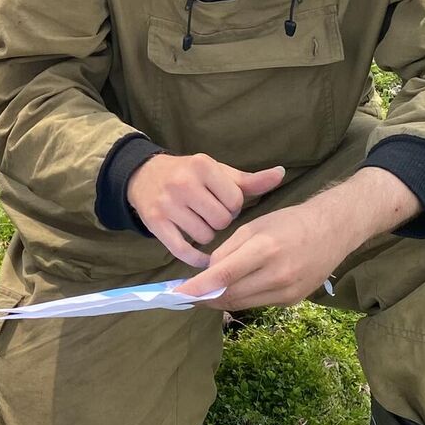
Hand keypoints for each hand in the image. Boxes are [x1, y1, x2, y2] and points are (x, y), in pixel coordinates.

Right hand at [125, 152, 286, 267]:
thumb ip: (250, 180)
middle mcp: (183, 184)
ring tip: (200, 224)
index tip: (223, 203)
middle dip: (220, 222)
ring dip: (207, 235)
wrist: (144, 175)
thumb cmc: (189, 174)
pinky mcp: (155, 224)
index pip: (234, 200)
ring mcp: (167, 205)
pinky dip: (195, 257)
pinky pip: (183, 250)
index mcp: (202, 166)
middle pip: (221, 220)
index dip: (233, 206)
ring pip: (204, 236)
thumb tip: (280, 174)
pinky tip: (202, 257)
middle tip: (211, 216)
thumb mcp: (218, 172)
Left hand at [178, 199, 350, 310]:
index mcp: (265, 249)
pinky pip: (258, 303)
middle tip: (185, 295)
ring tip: (204, 294)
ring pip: (242, 303)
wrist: (333, 230)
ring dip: (220, 300)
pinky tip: (232, 290)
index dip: (198, 287)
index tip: (177, 294)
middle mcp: (277, 274)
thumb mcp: (254, 226)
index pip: (223, 275)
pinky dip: (241, 298)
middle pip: (230, 294)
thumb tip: (208, 273)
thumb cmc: (289, 222)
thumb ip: (228, 250)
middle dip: (205, 297)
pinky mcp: (293, 300)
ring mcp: (287, 291)